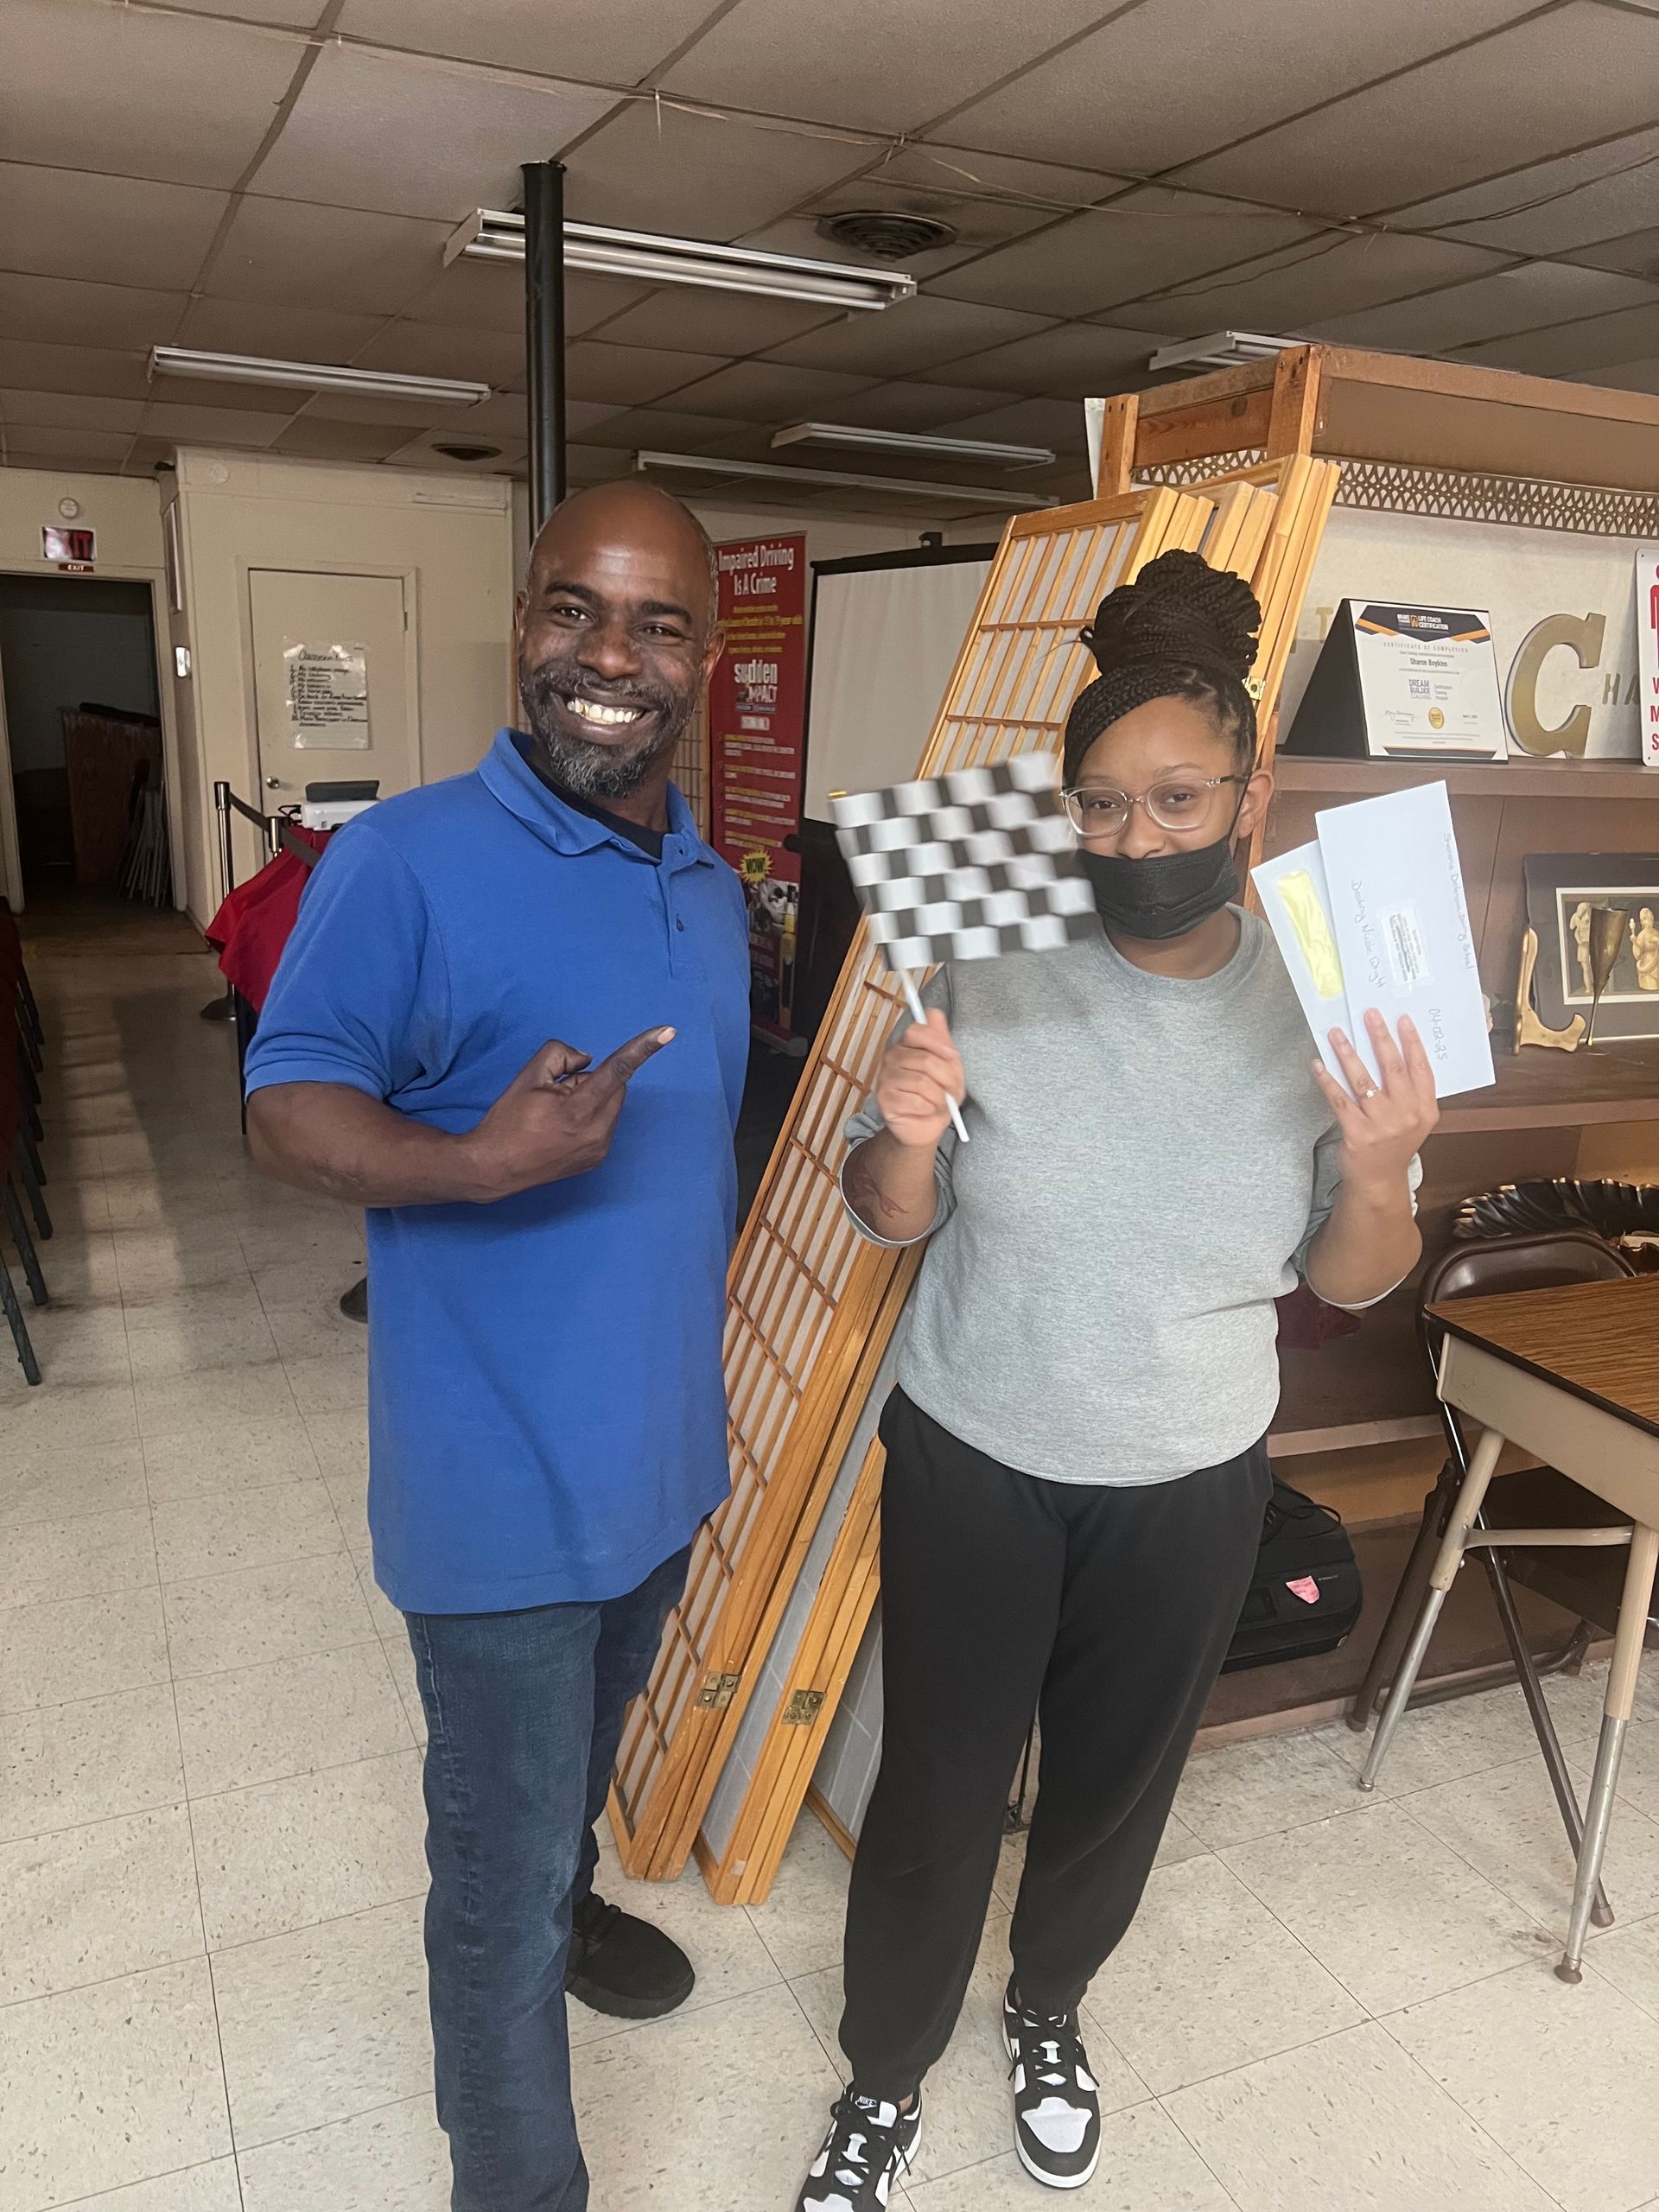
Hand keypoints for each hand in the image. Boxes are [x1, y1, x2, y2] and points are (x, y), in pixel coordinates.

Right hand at [463, 1028, 672, 1199]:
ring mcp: (600, 1149)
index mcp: (579, 1110)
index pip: (618, 1070)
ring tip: (557, 1116)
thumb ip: (562, 1054)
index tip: (669, 1032)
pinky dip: (591, 1118)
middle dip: (592, 1081)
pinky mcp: (598, 1159)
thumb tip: (588, 1060)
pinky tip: (563, 1130)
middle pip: (616, 1086)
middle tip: (558, 1094)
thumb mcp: (529, 1075)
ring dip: (592, 1100)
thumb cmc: (508, 1121)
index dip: (643, 1048)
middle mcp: (597, 1133)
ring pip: (611, 1105)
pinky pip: (606, 1124)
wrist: (494, 1168)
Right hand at [874, 1008, 964, 1149]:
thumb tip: (934, 1013)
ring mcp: (885, 1078)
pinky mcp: (884, 1099)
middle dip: (947, 1078)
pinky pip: (915, 1100)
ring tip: (940, 1102)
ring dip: (939, 1097)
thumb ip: (941, 1039)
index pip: (916, 1031)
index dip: (938, 1043)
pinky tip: (927, 1110)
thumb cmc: (937, 1095)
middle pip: (926, 1060)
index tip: (953, 1057)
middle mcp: (891, 1058)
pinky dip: (929, 1108)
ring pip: (922, 1082)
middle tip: (952, 1090)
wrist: (926, 1127)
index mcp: (906, 1045)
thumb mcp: (948, 1065)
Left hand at [1314, 1010, 1438, 1196]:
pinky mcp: (1357, 1133)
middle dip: (1379, 1037)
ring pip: (1362, 1080)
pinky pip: (1340, 1099)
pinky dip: (1328, 1080)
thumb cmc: (1394, 1144)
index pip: (1421, 1069)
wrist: (1378, 1180)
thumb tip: (1390, 1049)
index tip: (1402, 1019)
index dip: (1412, 1042)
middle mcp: (1406, 1116)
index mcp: (1425, 1110)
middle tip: (1369, 1015)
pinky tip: (1319, 1064)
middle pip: (1392, 1068)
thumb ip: (1409, 1092)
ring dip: (1347, 1053)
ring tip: (1337, 1034)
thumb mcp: (1413, 1120)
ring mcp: (1382, 1126)